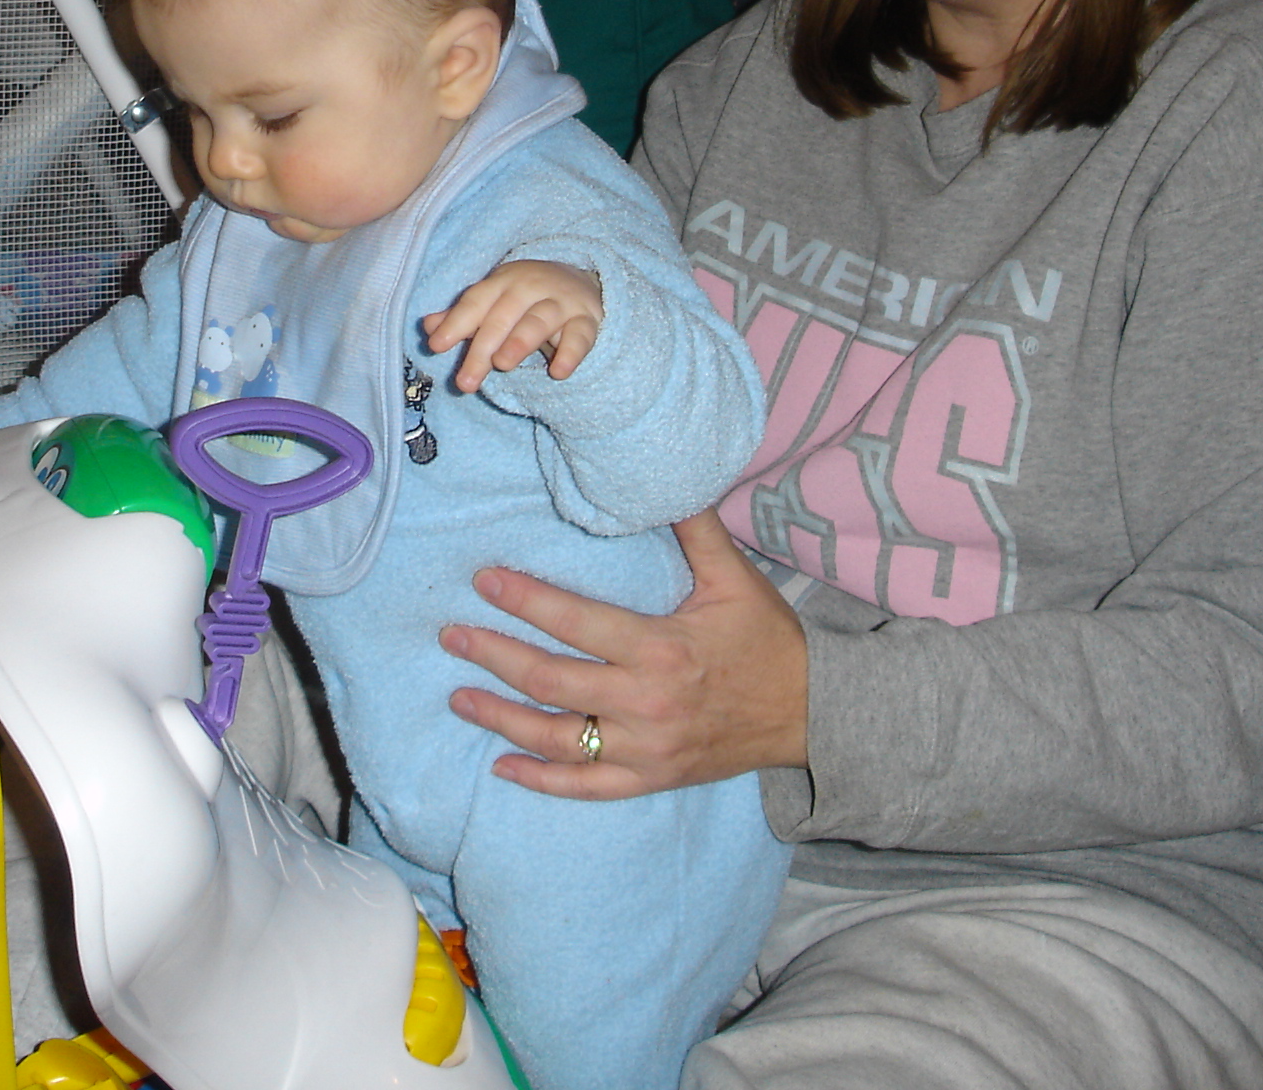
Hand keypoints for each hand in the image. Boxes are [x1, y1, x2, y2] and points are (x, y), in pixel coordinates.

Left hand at [419, 259, 603, 394]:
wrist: (581, 280)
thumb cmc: (525, 298)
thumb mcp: (493, 301)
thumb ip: (462, 316)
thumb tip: (427, 327)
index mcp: (502, 282)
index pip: (475, 302)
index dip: (455, 323)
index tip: (436, 346)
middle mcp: (531, 287)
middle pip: (503, 317)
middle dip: (482, 348)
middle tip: (466, 381)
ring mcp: (561, 302)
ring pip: (539, 320)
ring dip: (520, 341)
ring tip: (503, 365)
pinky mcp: (587, 319)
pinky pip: (580, 335)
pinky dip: (571, 352)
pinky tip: (559, 371)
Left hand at [439, 510, 809, 799]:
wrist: (811, 713)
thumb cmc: (766, 638)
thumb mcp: (733, 577)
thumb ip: (693, 527)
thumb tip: (663, 475)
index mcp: (662, 648)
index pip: (576, 622)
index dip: (525, 601)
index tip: (484, 581)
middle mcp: (646, 702)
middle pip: (551, 680)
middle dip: (494, 656)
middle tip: (451, 636)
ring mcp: (646, 748)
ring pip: (556, 738)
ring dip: (500, 718)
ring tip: (458, 696)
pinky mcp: (651, 779)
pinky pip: (586, 786)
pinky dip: (541, 779)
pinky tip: (502, 764)